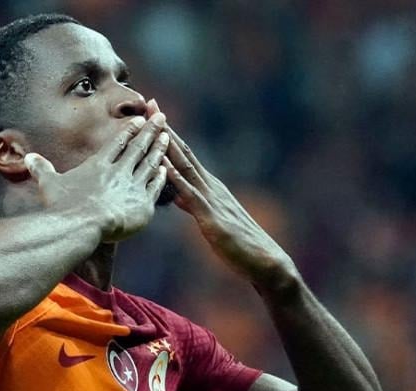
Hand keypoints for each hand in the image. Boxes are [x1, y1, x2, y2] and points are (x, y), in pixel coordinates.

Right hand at [24, 113, 169, 241]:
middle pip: (138, 147)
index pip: (117, 143)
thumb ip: (42, 169)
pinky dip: (161, 176)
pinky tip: (166, 168)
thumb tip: (28, 157)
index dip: (129, 131)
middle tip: (162, 116)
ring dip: (159, 149)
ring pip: (149, 163)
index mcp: (99, 165)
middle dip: (151, 130)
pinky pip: (155, 187)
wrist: (81, 225)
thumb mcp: (50, 185)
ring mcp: (132, 187)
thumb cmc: (64, 206)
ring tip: (168, 136)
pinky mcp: (142, 205)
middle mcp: (119, 171)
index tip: (140, 120)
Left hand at [159, 121, 298, 286]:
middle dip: (165, 128)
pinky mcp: (212, 218)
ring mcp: (212, 200)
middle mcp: (211, 187)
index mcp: (210, 188)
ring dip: (168, 145)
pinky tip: (164, 167)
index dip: (169, 134)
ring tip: (154, 124)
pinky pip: (191, 196)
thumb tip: (177, 195)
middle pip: (184, 153)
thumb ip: (193, 204)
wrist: (266, 262)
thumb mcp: (210, 220)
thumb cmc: (239, 245)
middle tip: (149, 103)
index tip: (155, 112)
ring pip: (186, 167)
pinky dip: (176, 179)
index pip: (185, 156)